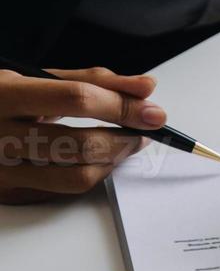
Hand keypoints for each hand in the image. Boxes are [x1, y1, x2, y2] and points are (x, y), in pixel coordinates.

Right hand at [0, 67, 162, 204]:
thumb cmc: (3, 99)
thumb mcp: (37, 78)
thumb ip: (93, 81)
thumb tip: (146, 87)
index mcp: (5, 93)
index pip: (77, 99)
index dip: (122, 107)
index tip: (152, 114)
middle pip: (80, 144)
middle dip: (123, 140)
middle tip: (142, 133)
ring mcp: (0, 168)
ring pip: (76, 176)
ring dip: (112, 162)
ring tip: (122, 147)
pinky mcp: (6, 192)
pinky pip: (63, 192)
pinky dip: (89, 176)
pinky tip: (93, 161)